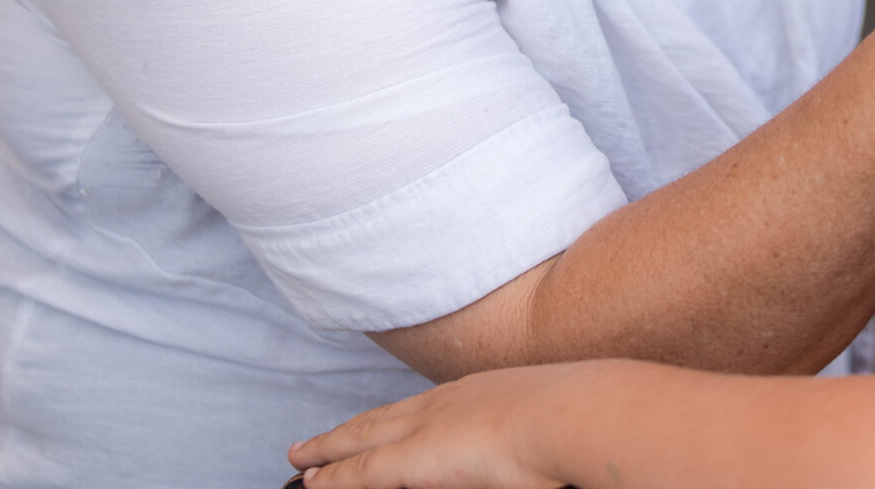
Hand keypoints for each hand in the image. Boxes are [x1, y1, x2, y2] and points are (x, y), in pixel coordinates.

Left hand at [288, 364, 571, 488]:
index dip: (388, 419)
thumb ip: (520, 435)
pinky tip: (313, 482)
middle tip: (311, 444)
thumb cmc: (573, 424)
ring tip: (301, 460)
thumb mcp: (544, 425)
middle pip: (381, 419)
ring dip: (329, 450)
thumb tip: (519, 450)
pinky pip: (361, 471)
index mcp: (476, 394)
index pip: (418, 408)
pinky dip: (334, 476)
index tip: (368, 426)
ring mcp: (426, 428)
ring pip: (361, 440)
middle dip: (346, 432)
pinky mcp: (413, 459)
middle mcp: (444, 403)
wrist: (571, 415)